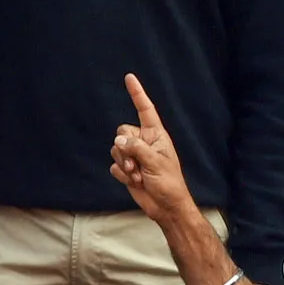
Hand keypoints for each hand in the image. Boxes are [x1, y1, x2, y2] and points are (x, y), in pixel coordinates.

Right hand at [108, 72, 196, 223]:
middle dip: (125, 148)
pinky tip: (134, 182)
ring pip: (116, 149)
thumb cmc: (168, 183)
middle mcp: (144, 142)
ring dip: (124, 164)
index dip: (137, 94)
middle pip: (122, 131)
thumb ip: (136, 148)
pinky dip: (122, 175)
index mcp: (156, 135)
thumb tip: (118, 139)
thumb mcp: (155, 162)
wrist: (165, 207)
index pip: (145, 110)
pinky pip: (114, 165)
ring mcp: (134, 156)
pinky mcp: (127, 170)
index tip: (129, 77)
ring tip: (138, 175)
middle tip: (135, 165)